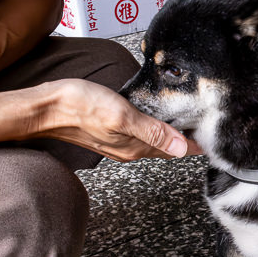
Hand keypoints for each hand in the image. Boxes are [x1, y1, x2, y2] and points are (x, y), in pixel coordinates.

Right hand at [32, 79, 201, 159]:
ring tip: (186, 127)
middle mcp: (128, 149)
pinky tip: (153, 120)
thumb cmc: (79, 107)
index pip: (175, 149)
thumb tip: (182, 147)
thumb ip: (152, 131)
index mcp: (135, 147)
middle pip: (166, 147)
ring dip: (169, 136)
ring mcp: (117, 142)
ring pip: (152, 142)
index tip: (212, 140)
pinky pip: (137, 134)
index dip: (194, 144)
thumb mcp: (122, 116)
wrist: (45, 108)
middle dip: (186, 142)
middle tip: (205, 132)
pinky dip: (152, 129)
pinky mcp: (107, 132)